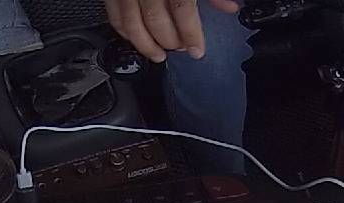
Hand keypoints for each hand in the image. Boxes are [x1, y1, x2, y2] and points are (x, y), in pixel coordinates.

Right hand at [106, 0, 239, 61]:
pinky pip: (115, 15)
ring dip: (145, 44)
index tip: (197, 50)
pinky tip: (135, 38)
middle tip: (179, 47)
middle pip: (155, 20)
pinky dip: (125, 31)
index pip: (182, 8)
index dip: (191, 34)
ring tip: (158, 54)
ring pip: (131, 23)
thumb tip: (228, 7)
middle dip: (169, 40)